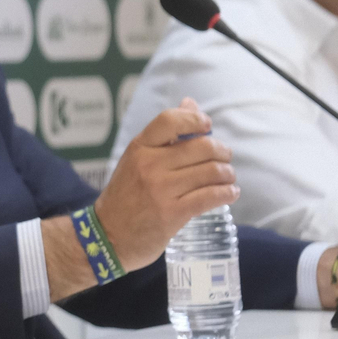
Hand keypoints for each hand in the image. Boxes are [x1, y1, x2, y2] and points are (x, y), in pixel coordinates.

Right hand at [94, 98, 238, 271]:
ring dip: (228, 174)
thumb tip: (190, 103)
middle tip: (224, 159)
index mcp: (139, 148)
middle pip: (202, 147)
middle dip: (222, 152)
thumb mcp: (137, 159)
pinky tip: (229, 193)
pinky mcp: (173, 213)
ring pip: (212, 172)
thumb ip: (164, 134)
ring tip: (227, 179)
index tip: (207, 126)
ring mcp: (161, 190)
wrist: (107, 235)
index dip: (196, 119)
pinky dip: (228, 193)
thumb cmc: (125, 195)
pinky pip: (211, 196)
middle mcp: (150, 165)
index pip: (170, 120)